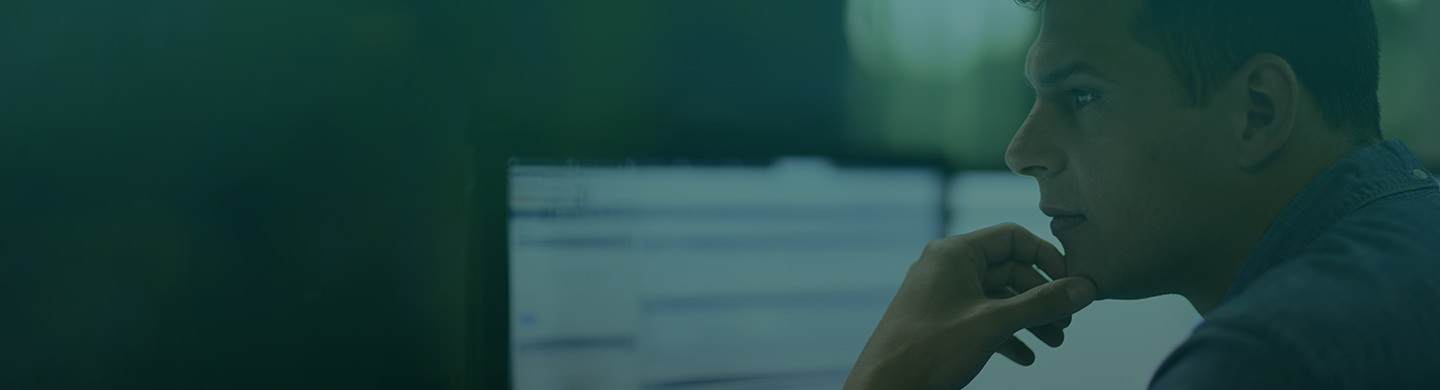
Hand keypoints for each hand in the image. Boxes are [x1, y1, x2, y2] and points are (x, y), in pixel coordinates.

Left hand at [843, 223, 1096, 389]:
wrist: (884, 388)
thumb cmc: (931, 350)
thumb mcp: (994, 324)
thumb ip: (1042, 304)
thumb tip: (1087, 288)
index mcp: (955, 253)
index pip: (1013, 237)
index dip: (1046, 258)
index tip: (1071, 286)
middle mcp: (946, 267)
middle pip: (1009, 269)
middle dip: (1040, 298)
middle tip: (1066, 325)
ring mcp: (942, 294)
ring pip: (998, 297)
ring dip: (1028, 319)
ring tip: (1054, 343)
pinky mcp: (940, 321)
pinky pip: (981, 318)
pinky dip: (1006, 334)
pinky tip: (1025, 357)